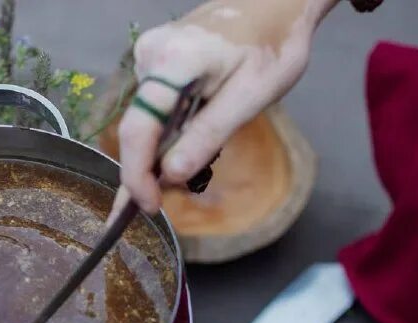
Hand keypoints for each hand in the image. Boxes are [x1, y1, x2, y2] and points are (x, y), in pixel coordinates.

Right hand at [113, 0, 337, 215]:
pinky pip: (152, 108)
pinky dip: (166, 132)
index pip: (137, 131)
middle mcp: (148, 56)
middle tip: (172, 196)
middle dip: (150, 168)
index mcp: (170, 63)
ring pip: (145, 122)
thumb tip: (169, 176)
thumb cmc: (273, 47)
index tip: (150, 207)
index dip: (137, 176)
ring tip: (195, 157)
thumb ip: (206, 137)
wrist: (280, 2)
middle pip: (137, 129)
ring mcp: (148, 55)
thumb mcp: (248, 98)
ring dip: (162, 150)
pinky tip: (189, 136)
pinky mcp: (154, 60)